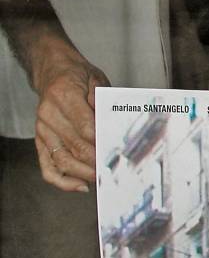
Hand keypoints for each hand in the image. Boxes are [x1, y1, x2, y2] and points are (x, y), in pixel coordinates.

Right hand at [32, 46, 109, 191]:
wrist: (52, 71)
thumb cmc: (78, 77)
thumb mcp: (96, 81)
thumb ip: (105, 102)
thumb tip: (114, 126)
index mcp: (64, 96)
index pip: (86, 128)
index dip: (103, 144)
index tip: (119, 156)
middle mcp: (50, 114)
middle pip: (77, 147)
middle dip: (98, 163)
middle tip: (118, 172)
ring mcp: (43, 130)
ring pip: (63, 161)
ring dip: (85, 174)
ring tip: (104, 180)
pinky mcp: (40, 141)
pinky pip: (48, 167)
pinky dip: (63, 181)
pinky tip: (81, 186)